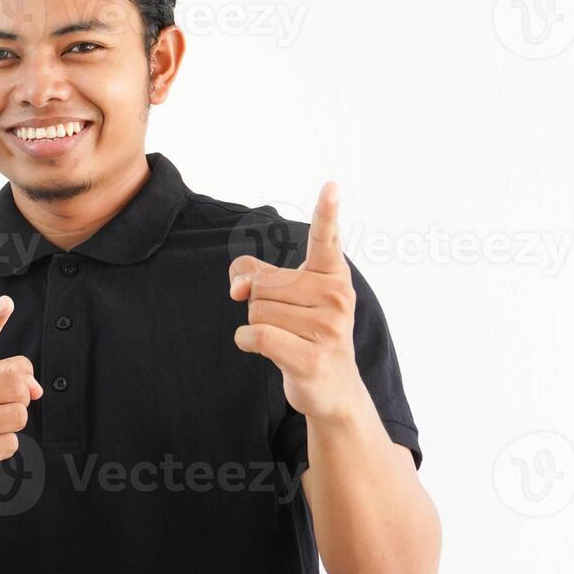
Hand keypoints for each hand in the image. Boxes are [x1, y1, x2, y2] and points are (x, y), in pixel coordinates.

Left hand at [230, 182, 367, 424]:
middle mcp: (336, 297)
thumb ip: (256, 274)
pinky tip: (265, 349)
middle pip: (262, 284)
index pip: (326, 238)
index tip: (332, 185)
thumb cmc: (306, 332)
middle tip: (285, 321)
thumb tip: (237, 284)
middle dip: (258, 302)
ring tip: (286, 337)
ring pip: (256, 311)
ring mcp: (328, 328)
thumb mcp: (288, 296)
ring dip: (257, 325)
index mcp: (332, 275)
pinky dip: (247, 342)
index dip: (327, 211)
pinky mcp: (311, 358)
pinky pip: (255, 335)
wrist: (333, 388)